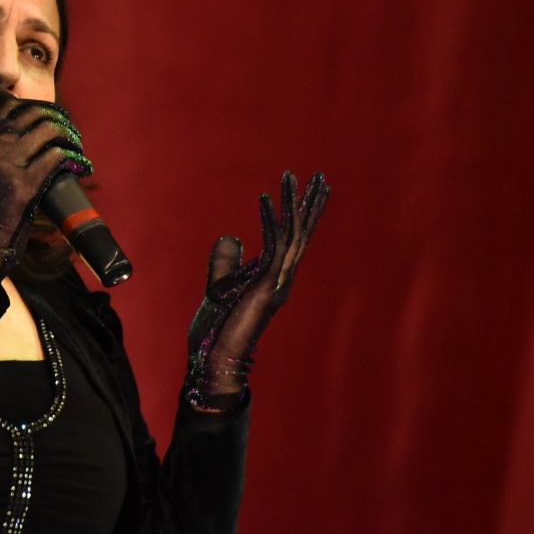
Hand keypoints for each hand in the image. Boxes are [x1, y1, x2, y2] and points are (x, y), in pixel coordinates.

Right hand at [0, 98, 91, 278]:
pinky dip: (75, 158)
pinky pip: (58, 156)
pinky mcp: (24, 183)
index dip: (41, 109)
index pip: (13, 107)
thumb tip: (37, 140)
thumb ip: (3, 153)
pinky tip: (81, 166)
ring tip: (78, 148)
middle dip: (60, 120)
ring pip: (49, 130)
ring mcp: (8, 163)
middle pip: (35, 114)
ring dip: (71, 136)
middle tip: (72, 133)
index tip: (56, 119)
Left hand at [184, 171, 329, 411]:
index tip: (308, 188)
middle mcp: (282, 277)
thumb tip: (231, 237)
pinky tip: (264, 198)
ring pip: (292, 234)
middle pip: (301, 233)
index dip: (301, 214)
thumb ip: (226, 262)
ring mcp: (277, 281)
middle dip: (309, 203)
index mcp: (273, 277)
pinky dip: (269, 219)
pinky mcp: (267, 284)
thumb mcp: (219, 285)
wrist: (215, 357)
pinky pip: (272, 245)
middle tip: (318, 175)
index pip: (292, 240)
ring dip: (292, 203)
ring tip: (293, 176)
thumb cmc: (216, 328)